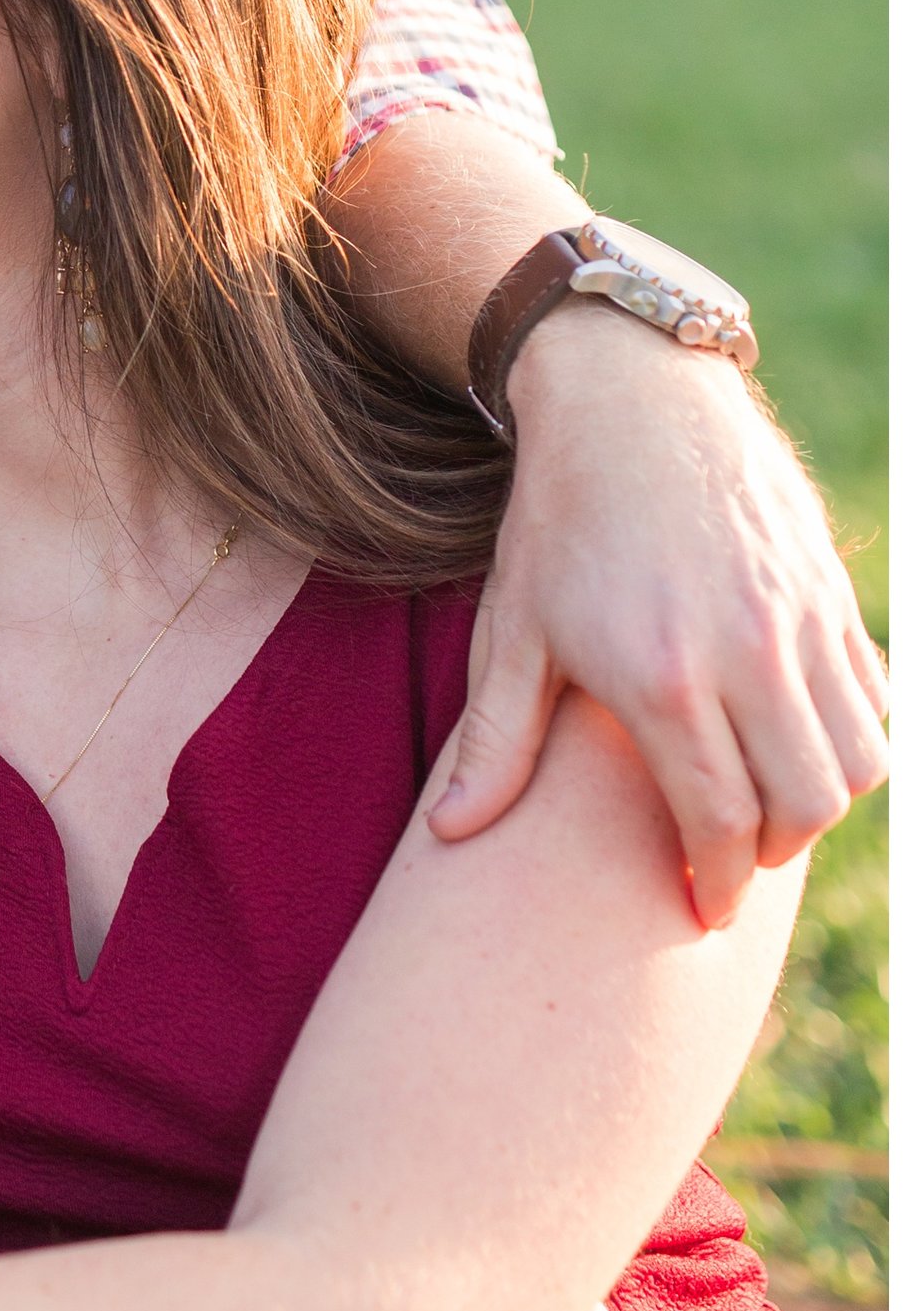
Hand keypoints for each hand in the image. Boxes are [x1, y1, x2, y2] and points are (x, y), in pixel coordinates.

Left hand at [432, 308, 886, 925]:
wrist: (631, 400)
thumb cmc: (558, 520)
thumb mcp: (514, 628)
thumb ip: (494, 741)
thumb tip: (447, 835)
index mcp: (662, 677)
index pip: (720, 824)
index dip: (715, 884)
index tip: (699, 910)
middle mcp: (747, 655)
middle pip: (805, 807)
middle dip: (771, 857)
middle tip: (731, 863)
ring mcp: (799, 620)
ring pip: (859, 760)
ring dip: (821, 804)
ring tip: (768, 810)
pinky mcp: (829, 590)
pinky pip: (872, 695)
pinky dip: (851, 737)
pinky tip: (799, 743)